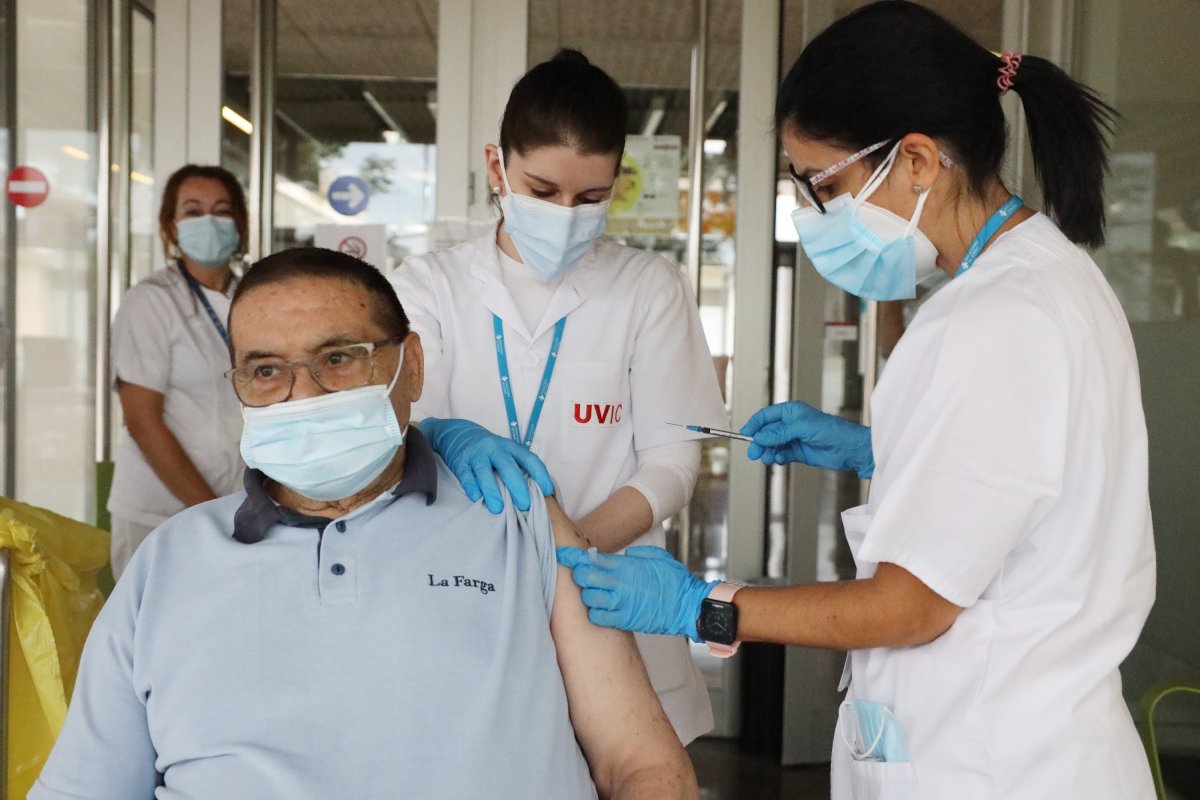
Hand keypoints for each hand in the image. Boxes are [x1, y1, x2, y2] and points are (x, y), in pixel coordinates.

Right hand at [419, 417, 554, 513]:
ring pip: (485, 473)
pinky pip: (466, 476)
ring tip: (498, 509)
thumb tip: (536, 493)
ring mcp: (477, 455)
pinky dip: (471, 487)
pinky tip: (476, 497)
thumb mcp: (504, 452)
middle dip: (518, 487)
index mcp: (510, 447)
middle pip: (508, 467)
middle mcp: (494, 449)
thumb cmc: (487, 450)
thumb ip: (517, 467)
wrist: (456, 434)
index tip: (548, 491)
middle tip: (525, 505)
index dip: (540, 474)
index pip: (529, 459)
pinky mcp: (460, 462)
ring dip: (492, 491)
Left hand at [556, 546, 715, 640]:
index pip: (592, 559)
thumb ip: (637, 554)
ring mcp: (622, 604)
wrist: (688, 606)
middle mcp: (621, 584)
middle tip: (581, 575)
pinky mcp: (624, 620)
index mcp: (627, 566)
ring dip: (586, 595)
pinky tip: (599, 609)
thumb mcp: (657, 557)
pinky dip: (594, 613)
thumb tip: (623, 556)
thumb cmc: (675, 580)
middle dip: (579, 575)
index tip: (563, 554)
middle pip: (585, 577)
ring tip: (592, 593)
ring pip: (588, 598)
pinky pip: (598, 617)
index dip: (574, 557)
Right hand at [740, 401, 874, 477]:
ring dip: (767, 452)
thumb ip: (779, 433)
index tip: (745, 434)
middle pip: (766, 433)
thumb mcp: (802, 428)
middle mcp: (790, 424)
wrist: (849, 449)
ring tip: (768, 458)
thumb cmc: (832, 431)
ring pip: (772, 445)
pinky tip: (779, 460)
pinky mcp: (797, 453)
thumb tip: (760, 437)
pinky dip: (777, 458)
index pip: (765, 416)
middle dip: (759, 442)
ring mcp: (793, 439)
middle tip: (754, 453)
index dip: (754, 425)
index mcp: (791, 412)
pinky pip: (781, 455)